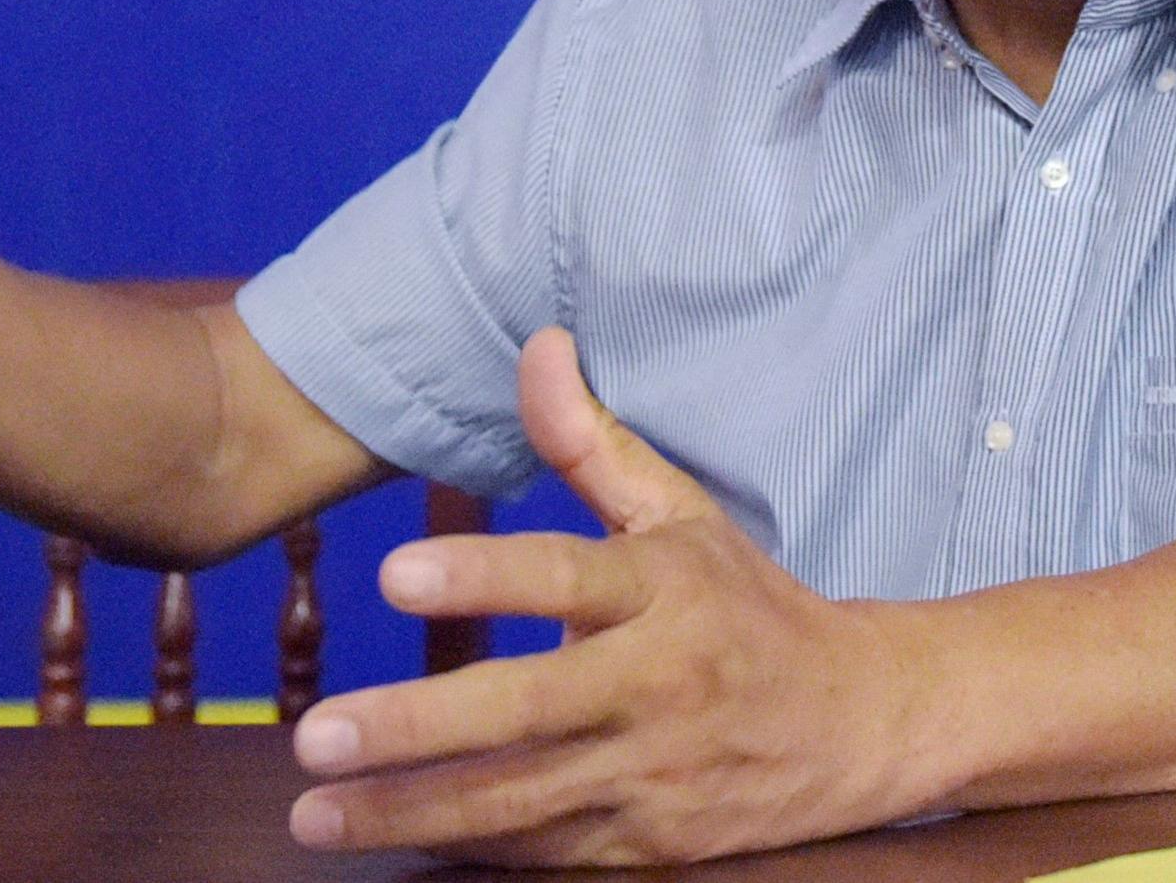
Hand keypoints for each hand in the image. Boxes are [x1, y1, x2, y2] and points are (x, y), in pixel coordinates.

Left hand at [285, 330, 941, 866]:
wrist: (861, 724)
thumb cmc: (748, 607)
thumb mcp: (682, 514)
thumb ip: (592, 444)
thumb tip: (535, 344)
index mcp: (664, 590)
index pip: (566, 577)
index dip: (481, 576)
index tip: (392, 575)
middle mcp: (658, 685)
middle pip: (527, 710)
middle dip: (416, 728)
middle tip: (316, 733)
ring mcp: (653, 775)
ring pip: (521, 802)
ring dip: (412, 812)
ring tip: (314, 813)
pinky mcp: (651, 846)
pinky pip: (547, 854)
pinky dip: (472, 854)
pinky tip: (392, 848)